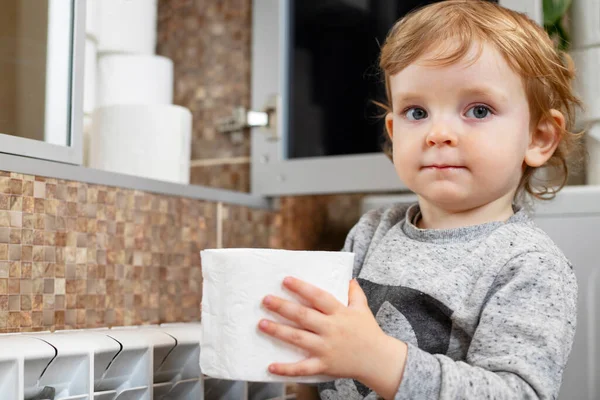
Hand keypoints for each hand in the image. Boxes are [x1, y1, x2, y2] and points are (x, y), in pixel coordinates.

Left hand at [258, 277, 406, 397]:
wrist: (379, 360)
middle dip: (282, 307)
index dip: (301, 288)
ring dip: (278, 331)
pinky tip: (270, 366)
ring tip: (261, 324)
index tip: (285, 280)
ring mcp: (326, 348)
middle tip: (265, 300)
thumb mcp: (363, 309)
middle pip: (303, 316)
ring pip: (298, 339)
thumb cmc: (369, 332)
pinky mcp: (324, 365)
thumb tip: (349, 278)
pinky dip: (286, 369)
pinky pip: (302, 368)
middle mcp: (331, 329)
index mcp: (339, 313)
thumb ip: (355, 293)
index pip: (318, 297)